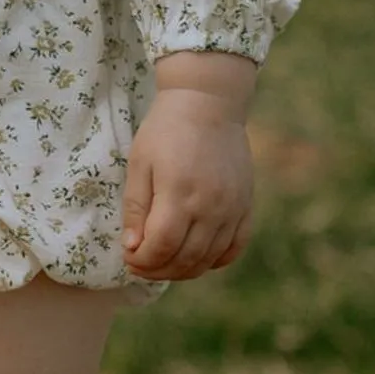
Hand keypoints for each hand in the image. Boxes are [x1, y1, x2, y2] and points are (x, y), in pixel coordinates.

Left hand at [120, 89, 253, 280]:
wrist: (208, 103)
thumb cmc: (166, 129)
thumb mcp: (140, 162)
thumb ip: (135, 207)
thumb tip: (132, 248)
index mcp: (179, 194)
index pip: (161, 247)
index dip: (143, 261)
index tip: (128, 259)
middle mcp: (210, 208)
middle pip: (186, 259)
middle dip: (159, 270)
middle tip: (141, 265)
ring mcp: (232, 209)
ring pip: (209, 259)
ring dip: (184, 270)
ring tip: (164, 263)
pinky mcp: (246, 206)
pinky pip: (234, 248)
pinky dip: (215, 261)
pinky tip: (197, 258)